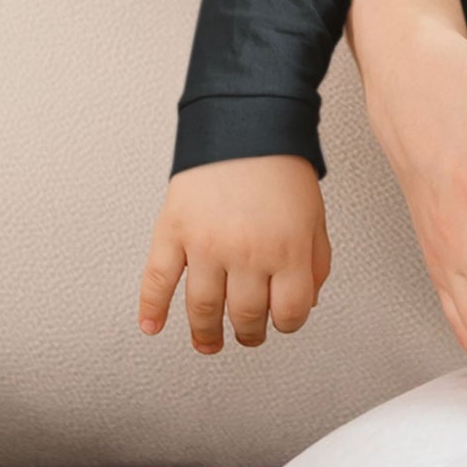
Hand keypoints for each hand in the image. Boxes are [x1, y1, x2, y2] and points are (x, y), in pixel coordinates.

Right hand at [138, 154, 330, 352]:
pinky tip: (152, 325)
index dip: (287, 324)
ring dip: (206, 334)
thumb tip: (307, 301)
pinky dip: (151, 308)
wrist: (245, 124)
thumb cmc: (282, 168)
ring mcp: (206, 244)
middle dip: (248, 333)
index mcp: (287, 249)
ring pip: (202, 308)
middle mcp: (246, 252)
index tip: (281, 323)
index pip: (289, 312)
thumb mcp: (315, 217)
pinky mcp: (174, 231)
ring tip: (209, 342)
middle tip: (246, 336)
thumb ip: (315, 263)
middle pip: (244, 316)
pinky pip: (157, 279)